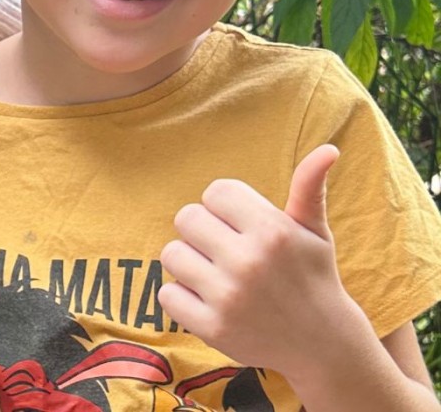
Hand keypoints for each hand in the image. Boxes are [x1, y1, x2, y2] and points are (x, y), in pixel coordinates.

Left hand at [158, 145, 361, 377]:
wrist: (324, 346)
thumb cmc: (313, 278)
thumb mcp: (315, 232)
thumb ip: (309, 188)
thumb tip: (328, 149)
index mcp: (272, 231)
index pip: (215, 191)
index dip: (224, 207)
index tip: (241, 225)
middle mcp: (248, 262)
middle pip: (186, 218)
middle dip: (203, 231)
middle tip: (226, 250)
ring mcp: (228, 297)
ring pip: (171, 254)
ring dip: (189, 262)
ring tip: (217, 274)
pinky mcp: (212, 328)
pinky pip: (166, 294)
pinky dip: (182, 296)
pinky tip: (209, 300)